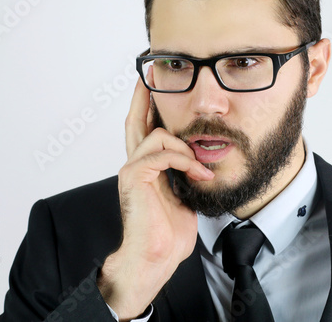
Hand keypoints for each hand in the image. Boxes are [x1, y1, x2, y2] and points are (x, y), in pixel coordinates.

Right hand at [97, 78, 213, 320]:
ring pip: (156, 134)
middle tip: (151, 75)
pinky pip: (162, 154)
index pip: (145, 132)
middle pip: (136, 122)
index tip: (154, 89)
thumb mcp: (184, 197)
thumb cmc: (169, 233)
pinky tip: (196, 174)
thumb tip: (198, 163)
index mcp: (147, 170)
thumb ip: (184, 176)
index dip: (147, 109)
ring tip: (199, 168)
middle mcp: (136, 165)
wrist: (157, 256)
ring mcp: (132, 169)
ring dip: (184, 148)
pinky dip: (184, 161)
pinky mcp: (134, 176)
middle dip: (144, 97)